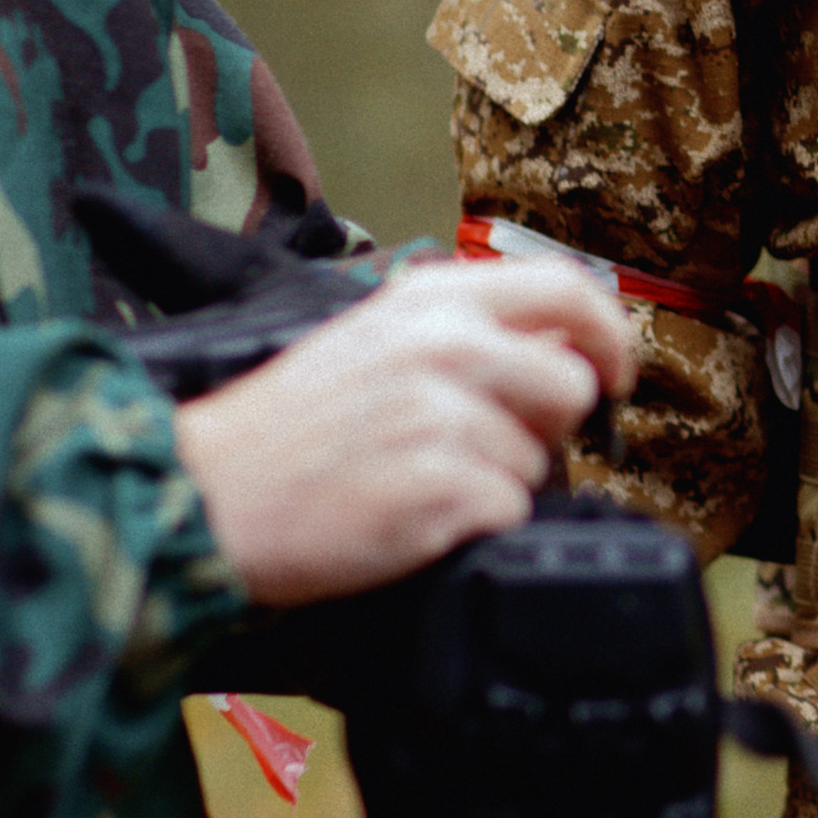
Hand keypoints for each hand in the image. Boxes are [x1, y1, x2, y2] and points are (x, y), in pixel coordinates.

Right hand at [174, 259, 631, 605]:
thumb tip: (565, 353)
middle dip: (544, 429)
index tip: (613, 375)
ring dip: (493, 484)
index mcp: (429, 300)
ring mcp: (442, 415)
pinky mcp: (439, 487)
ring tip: (414, 480)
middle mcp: (443, 345)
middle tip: (472, 448)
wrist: (204, 495)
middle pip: (572, 387)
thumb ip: (467, 334)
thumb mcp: (374, 342)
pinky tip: (407, 515)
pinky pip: (507, 512)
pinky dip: (468, 528)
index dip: (610, 337)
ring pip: (539, 461)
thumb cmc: (287, 431)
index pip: (570, 290)